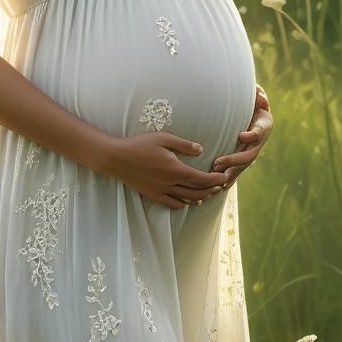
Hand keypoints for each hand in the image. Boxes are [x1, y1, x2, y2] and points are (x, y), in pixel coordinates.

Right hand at [101, 132, 229, 210]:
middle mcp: (171, 183)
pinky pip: (172, 204)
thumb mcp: (163, 138)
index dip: (215, 179)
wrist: (116, 158)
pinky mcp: (152, 194)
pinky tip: (189, 201)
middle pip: (198, 191)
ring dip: (201, 197)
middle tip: (221, 185)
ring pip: (187, 199)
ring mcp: (161, 191)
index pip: (202, 178)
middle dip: (212, 188)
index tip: (224, 176)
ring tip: (210, 193)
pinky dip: (184, 204)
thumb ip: (184, 145)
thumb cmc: (139, 144)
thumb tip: (201, 149)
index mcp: (176, 169)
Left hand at [210, 86, 273, 191]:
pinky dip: (229, 180)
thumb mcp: (258, 98)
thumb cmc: (254, 103)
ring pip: (242, 167)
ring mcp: (252, 151)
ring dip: (229, 173)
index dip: (252, 135)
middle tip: (217, 163)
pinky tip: (218, 188)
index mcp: (263, 126)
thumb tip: (259, 96)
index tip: (242, 135)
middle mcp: (259, 142)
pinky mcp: (244, 158)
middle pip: (249, 155)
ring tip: (215, 179)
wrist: (257, 114)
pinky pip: (237, 171)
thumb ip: (259, 97)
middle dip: (233, 160)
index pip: (259, 132)